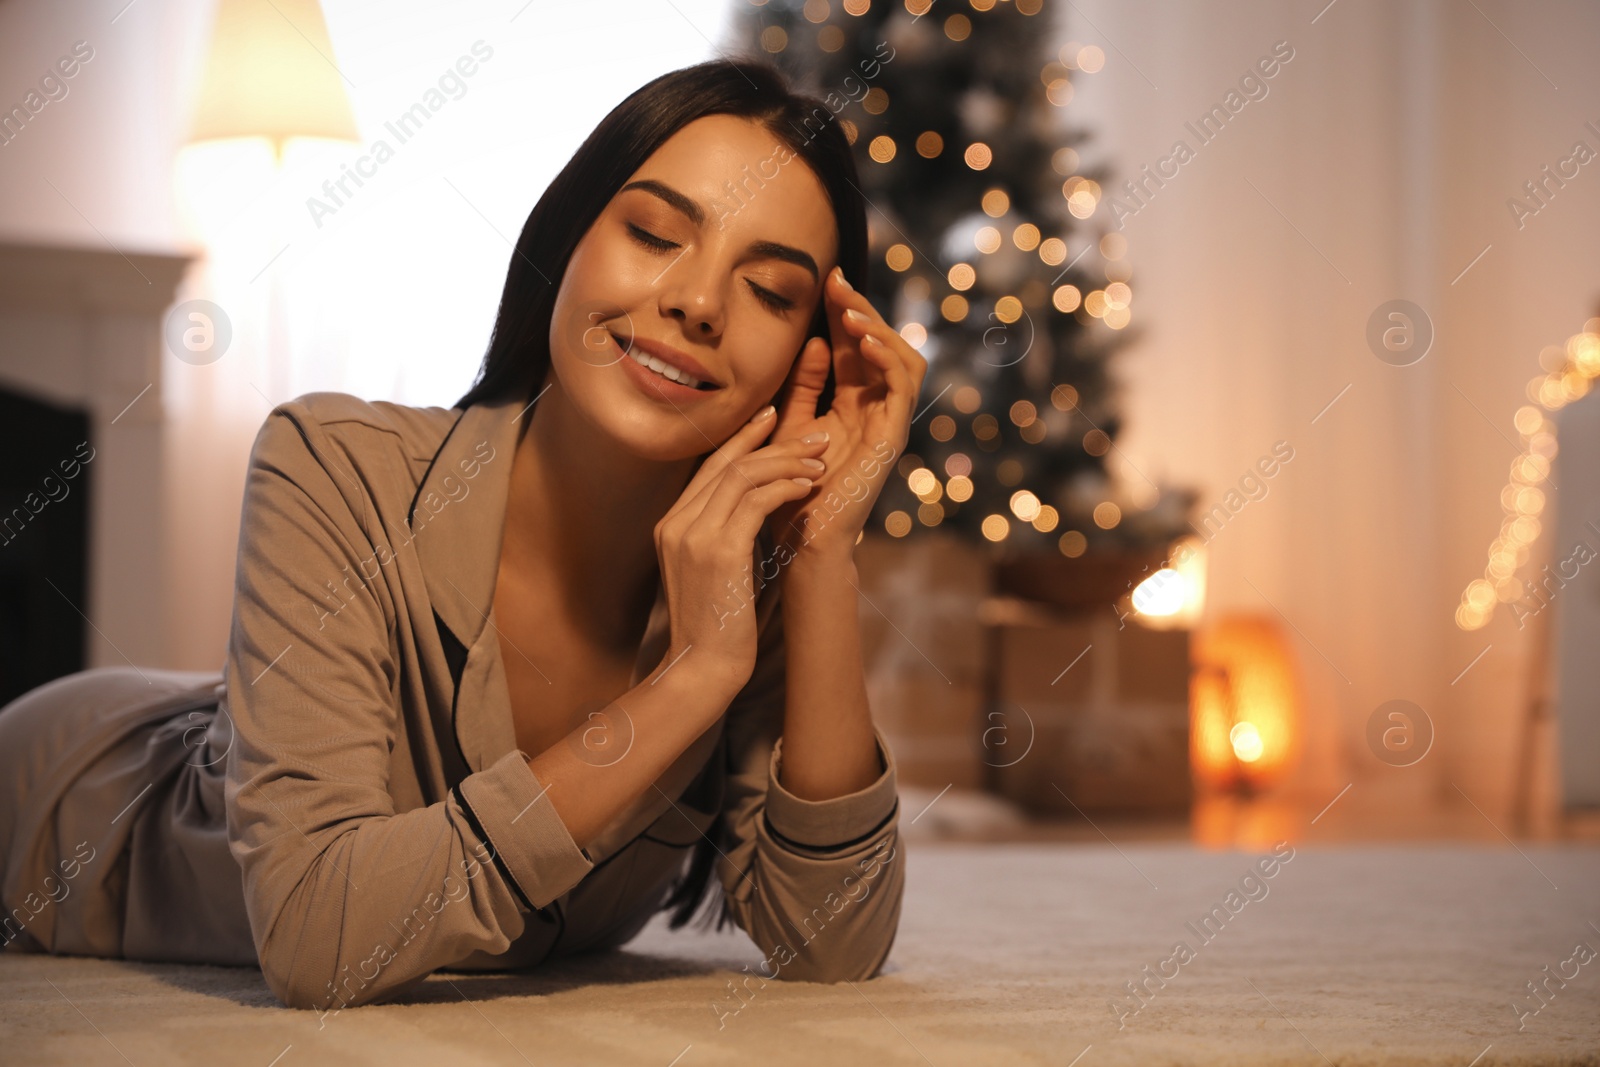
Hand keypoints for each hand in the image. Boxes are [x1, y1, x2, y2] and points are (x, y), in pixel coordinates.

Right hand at [653, 407, 829, 694]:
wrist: (701, 669)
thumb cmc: (717, 628)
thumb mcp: (714, 572)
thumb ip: (725, 537)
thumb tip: (759, 512)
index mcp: (672, 525)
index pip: (709, 466)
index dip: (743, 438)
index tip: (773, 419)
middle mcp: (677, 523)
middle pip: (726, 462)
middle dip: (775, 442)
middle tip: (816, 437)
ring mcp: (694, 535)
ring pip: (743, 474)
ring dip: (787, 463)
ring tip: (821, 463)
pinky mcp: (718, 551)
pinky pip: (756, 500)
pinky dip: (785, 487)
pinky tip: (808, 489)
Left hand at [763, 266, 926, 562]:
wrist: (800, 540)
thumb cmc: (790, 489)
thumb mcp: (788, 424)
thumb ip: (802, 385)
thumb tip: (810, 340)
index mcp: (852, 405)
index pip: (853, 347)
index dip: (842, 312)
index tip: (825, 279)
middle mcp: (876, 412)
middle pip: (882, 346)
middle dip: (861, 310)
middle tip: (837, 283)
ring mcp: (888, 425)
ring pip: (904, 360)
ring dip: (880, 330)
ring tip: (851, 312)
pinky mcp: (893, 439)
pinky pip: (903, 389)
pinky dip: (889, 359)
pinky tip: (866, 341)